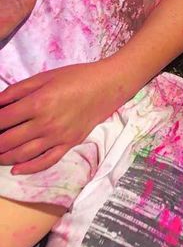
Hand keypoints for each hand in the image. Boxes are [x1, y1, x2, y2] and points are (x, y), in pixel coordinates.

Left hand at [0, 59, 126, 172]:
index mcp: (37, 103)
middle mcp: (45, 123)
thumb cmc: (76, 76)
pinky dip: (29, 168)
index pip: (3, 120)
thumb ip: (17, 90)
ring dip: (4, 157)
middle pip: (8, 140)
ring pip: (23, 154)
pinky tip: (16, 169)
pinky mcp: (69, 144)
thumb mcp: (44, 77)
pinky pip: (46, 161)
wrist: (107, 85)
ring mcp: (58, 137)